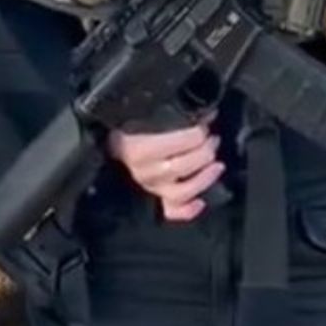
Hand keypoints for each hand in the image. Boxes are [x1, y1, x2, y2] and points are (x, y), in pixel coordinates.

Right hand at [106, 123, 224, 222]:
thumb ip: (173, 115)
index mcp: (141, 149)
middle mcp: (145, 172)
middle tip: (213, 139)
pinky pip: (170, 211)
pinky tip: (201, 203)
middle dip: (206, 151)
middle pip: (185, 166)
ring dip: (205, 179)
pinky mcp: (152, 199)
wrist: (107, 143)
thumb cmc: (128, 124)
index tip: (204, 123)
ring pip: (182, 192)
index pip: (183, 141)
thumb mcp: (145, 114)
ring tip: (218, 165)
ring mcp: (150, 188)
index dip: (199, 132)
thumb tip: (206, 114)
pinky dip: (187, 211)